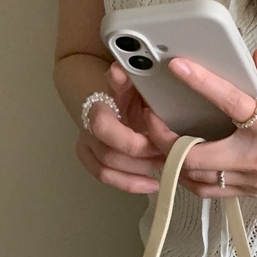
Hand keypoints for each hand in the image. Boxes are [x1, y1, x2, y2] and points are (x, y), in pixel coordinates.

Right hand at [75, 63, 165, 193]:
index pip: (102, 126)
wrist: (113, 94)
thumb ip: (128, 77)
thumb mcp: (134, 80)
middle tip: (168, 152)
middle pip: (109, 153)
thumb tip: (118, 72)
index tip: (157, 137)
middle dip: (142, 157)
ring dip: (140, 170)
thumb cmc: (130, 89)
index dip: (130, 139)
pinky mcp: (92, 157)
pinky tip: (153, 184)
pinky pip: (106, 177)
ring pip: (107, 167)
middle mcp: (89, 126)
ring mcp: (89, 143)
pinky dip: (130, 184)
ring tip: (165, 164)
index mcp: (99, 104)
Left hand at [142, 50, 256, 201]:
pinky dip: (188, 178)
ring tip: (160, 139)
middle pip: (195, 156)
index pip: (230, 103)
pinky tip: (181, 162)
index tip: (178, 66)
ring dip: (172, 161)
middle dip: (166, 138)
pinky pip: (209, 190)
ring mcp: (251, 180)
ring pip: (196, 179)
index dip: (201, 83)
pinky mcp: (250, 192)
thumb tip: (256, 57)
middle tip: (152, 117)